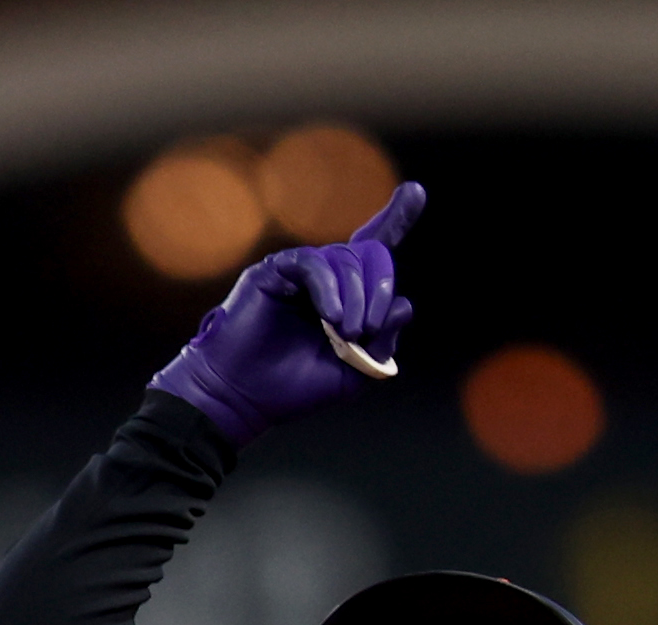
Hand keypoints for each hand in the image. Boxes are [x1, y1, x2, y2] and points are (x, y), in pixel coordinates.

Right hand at [149, 182, 422, 447]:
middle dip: (378, 287)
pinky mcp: (275, 271)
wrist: (242, 399)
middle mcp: (323, 277)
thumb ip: (382, 345)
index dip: (395, 220)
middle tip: (369, 328)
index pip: (373, 251)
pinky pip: (312, 262)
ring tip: (348, 332)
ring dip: (356, 296)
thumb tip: (404, 304)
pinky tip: (332, 317)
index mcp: (343, 297)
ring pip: (345, 258)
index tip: (416, 193)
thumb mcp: (352, 375)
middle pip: (367, 255)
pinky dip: (328, 287)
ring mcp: (299, 272)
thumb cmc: (292, 390)